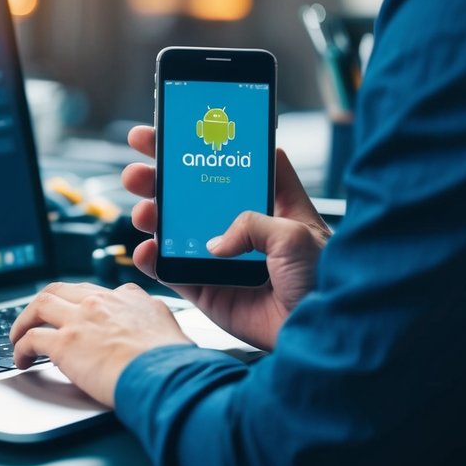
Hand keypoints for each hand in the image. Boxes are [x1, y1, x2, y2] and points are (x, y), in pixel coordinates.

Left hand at [9, 281, 192, 406]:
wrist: (165, 374)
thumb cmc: (172, 361)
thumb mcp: (169, 328)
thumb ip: (154, 323)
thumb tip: (155, 332)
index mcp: (128, 297)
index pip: (96, 292)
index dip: (81, 303)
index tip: (77, 315)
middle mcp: (101, 301)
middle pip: (61, 290)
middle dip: (44, 303)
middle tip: (36, 317)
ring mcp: (80, 319)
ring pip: (40, 305)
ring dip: (24, 320)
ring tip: (18, 336)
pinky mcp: (64, 343)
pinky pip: (31, 339)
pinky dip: (20, 348)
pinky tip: (21, 360)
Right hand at [120, 126, 330, 350]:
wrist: (320, 336)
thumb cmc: (326, 282)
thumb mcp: (295, 235)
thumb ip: (251, 223)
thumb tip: (214, 242)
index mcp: (272, 204)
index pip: (236, 162)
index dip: (208, 144)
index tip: (178, 128)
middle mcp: (243, 228)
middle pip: (193, 193)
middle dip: (161, 175)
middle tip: (139, 166)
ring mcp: (221, 259)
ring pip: (175, 230)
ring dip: (152, 215)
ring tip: (143, 211)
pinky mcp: (208, 290)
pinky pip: (171, 271)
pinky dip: (153, 261)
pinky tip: (146, 251)